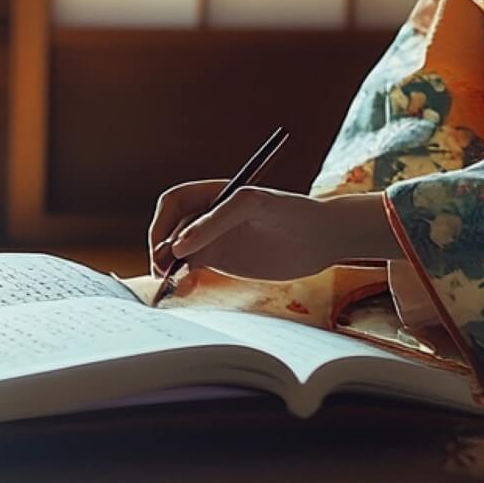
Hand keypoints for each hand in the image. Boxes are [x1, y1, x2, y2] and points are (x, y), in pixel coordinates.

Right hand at [148, 184, 400, 282]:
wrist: (322, 238)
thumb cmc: (292, 211)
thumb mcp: (252, 206)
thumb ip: (214, 223)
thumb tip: (177, 248)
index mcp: (213, 193)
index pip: (174, 203)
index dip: (163, 223)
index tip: (167, 246)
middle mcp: (209, 215)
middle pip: (170, 229)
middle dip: (161, 248)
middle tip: (164, 271)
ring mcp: (214, 239)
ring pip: (177, 252)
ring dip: (167, 267)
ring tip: (169, 284)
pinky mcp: (222, 261)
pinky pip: (191, 269)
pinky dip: (180, 279)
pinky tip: (180, 290)